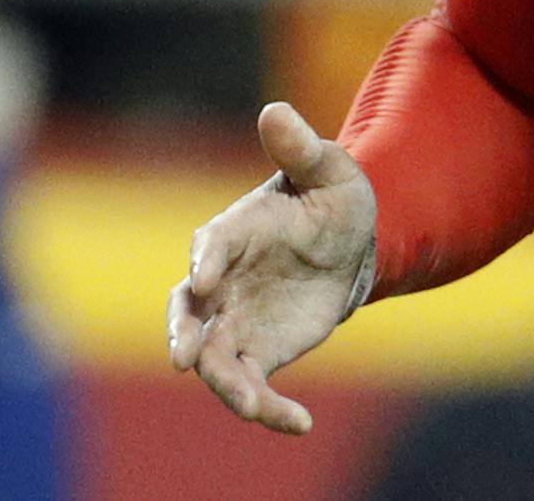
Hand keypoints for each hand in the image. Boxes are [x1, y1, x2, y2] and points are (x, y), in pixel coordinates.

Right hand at [167, 102, 378, 434]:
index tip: (206, 277)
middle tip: (185, 354)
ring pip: (212, 359)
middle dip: (183, 331)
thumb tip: (274, 110)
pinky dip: (268, 409)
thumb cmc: (332, 198)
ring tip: (252, 404)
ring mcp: (232, 322)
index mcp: (234, 232)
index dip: (207, 260)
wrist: (350, 244)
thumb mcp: (330, 169)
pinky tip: (300, 423)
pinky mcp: (256, 353)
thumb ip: (302, 147)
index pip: (210, 245)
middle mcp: (221, 282)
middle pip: (187, 311)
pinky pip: (251, 386)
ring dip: (224, 383)